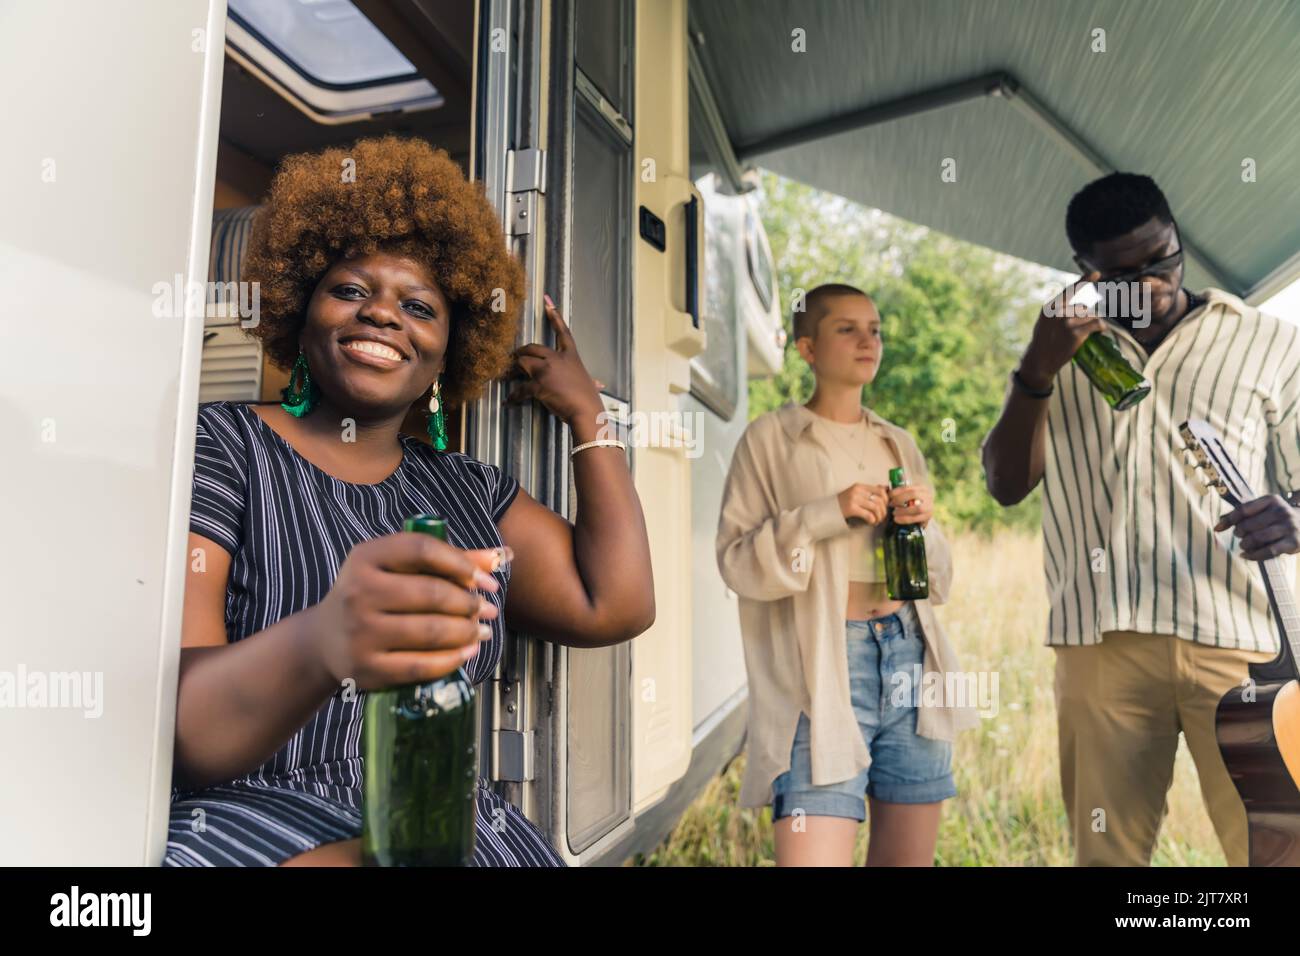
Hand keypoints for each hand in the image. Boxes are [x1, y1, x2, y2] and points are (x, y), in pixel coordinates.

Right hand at [315, 532, 507, 689]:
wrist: (324, 641)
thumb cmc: (372, 596)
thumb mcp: (398, 568)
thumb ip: (447, 559)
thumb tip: (500, 557)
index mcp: (365, 557)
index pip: (422, 549)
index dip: (462, 563)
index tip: (485, 580)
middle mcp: (358, 592)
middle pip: (432, 593)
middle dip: (469, 602)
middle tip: (487, 609)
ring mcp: (360, 632)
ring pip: (431, 631)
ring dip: (466, 631)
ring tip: (481, 630)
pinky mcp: (367, 668)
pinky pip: (421, 665)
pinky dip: (452, 659)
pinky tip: (467, 652)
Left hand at [504, 294, 605, 426]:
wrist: (585, 410)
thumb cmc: (589, 399)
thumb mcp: (591, 384)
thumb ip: (591, 381)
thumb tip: (599, 385)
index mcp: (570, 356)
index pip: (562, 332)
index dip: (554, 316)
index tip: (547, 302)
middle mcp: (556, 359)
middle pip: (533, 348)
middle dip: (522, 351)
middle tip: (515, 356)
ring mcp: (546, 370)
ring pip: (522, 363)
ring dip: (514, 370)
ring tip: (508, 376)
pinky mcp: (538, 384)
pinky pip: (520, 389)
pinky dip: (514, 396)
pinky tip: (509, 401)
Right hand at [838, 483, 889, 525]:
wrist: (828, 509)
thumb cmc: (843, 503)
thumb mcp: (856, 494)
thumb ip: (868, 492)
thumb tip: (885, 489)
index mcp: (860, 486)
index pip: (880, 491)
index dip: (886, 500)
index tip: (885, 507)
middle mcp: (858, 491)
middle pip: (879, 500)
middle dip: (883, 511)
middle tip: (881, 517)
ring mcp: (854, 499)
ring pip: (876, 508)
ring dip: (879, 517)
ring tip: (876, 521)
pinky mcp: (851, 508)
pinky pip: (868, 515)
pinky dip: (873, 520)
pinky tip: (871, 522)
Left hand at [888, 483, 933, 525]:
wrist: (921, 517)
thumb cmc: (911, 505)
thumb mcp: (907, 497)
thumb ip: (900, 494)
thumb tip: (885, 490)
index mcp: (922, 488)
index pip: (908, 487)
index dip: (897, 491)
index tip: (888, 495)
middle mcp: (928, 496)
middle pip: (914, 494)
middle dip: (899, 499)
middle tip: (890, 504)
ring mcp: (930, 507)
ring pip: (917, 508)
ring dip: (903, 510)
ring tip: (894, 513)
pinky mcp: (928, 517)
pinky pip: (916, 518)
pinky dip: (905, 519)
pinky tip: (897, 520)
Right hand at [1019, 272, 1104, 388]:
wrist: (1039, 362)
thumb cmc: (1043, 342)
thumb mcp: (1045, 322)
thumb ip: (1058, 312)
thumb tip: (1083, 306)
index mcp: (1050, 307)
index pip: (1070, 291)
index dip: (1084, 280)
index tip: (1096, 273)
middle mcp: (1058, 312)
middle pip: (1083, 308)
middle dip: (1084, 317)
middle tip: (1075, 330)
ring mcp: (1067, 323)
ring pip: (1090, 316)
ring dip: (1091, 324)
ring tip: (1081, 335)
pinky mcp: (1076, 334)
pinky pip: (1096, 324)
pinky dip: (1101, 327)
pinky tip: (1101, 330)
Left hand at [1215, 494, 1299, 559]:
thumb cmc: (1276, 518)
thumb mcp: (1262, 510)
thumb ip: (1241, 515)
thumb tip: (1217, 525)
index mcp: (1271, 500)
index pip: (1243, 509)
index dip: (1229, 520)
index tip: (1218, 528)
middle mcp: (1281, 511)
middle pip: (1248, 525)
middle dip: (1238, 533)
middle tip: (1240, 535)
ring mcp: (1289, 527)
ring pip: (1256, 538)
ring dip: (1244, 544)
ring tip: (1243, 545)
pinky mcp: (1293, 543)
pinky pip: (1268, 551)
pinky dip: (1253, 555)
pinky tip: (1245, 555)